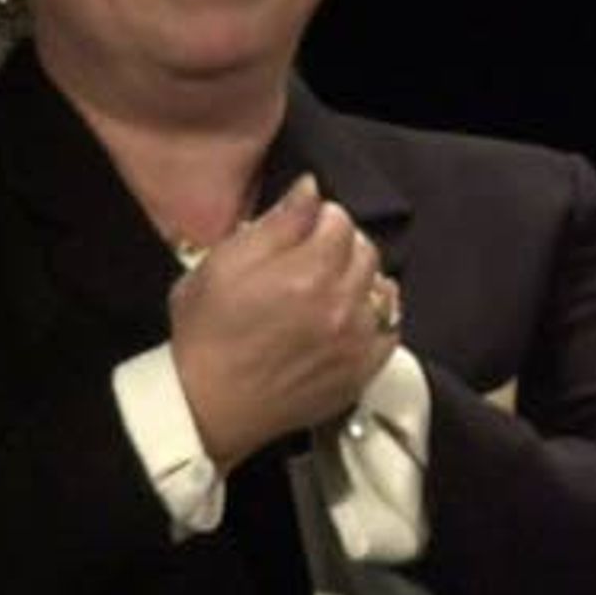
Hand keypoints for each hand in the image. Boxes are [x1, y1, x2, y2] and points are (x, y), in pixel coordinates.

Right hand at [167, 175, 395, 468]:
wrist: (206, 405)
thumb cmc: (205, 335)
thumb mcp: (221, 265)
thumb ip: (276, 224)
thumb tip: (311, 189)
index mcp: (307, 274)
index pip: (340, 220)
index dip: (317, 219)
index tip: (300, 230)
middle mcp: (342, 305)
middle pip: (365, 250)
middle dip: (341, 245)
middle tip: (308, 259)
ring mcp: (358, 341)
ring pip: (381, 286)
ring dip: (359, 279)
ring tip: (325, 289)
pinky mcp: (363, 370)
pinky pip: (390, 326)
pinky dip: (374, 314)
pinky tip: (346, 317)